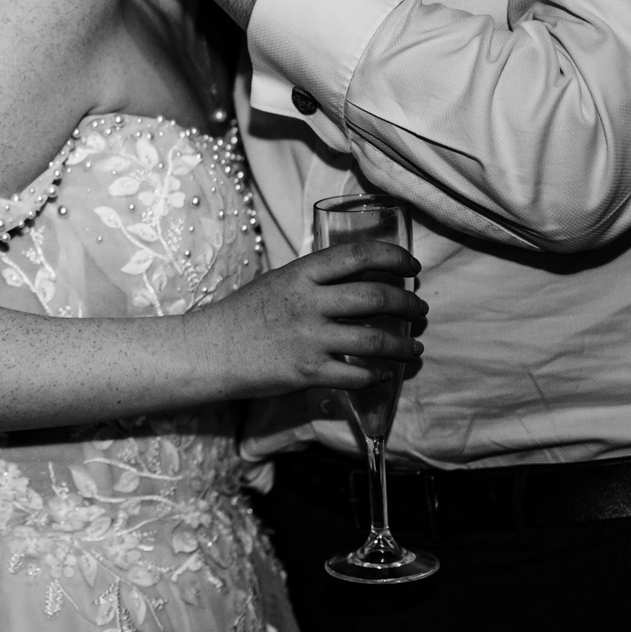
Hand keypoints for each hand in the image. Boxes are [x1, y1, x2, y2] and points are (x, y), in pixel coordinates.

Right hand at [192, 240, 425, 401]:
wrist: (210, 350)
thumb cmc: (243, 315)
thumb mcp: (277, 282)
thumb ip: (313, 278)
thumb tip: (354, 275)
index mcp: (301, 274)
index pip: (358, 255)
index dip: (394, 257)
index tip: (412, 268)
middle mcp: (308, 303)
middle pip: (376, 297)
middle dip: (408, 304)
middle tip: (420, 310)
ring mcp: (309, 339)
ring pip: (375, 340)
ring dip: (404, 345)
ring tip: (414, 347)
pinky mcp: (307, 372)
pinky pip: (356, 375)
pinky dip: (377, 375)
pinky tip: (383, 373)